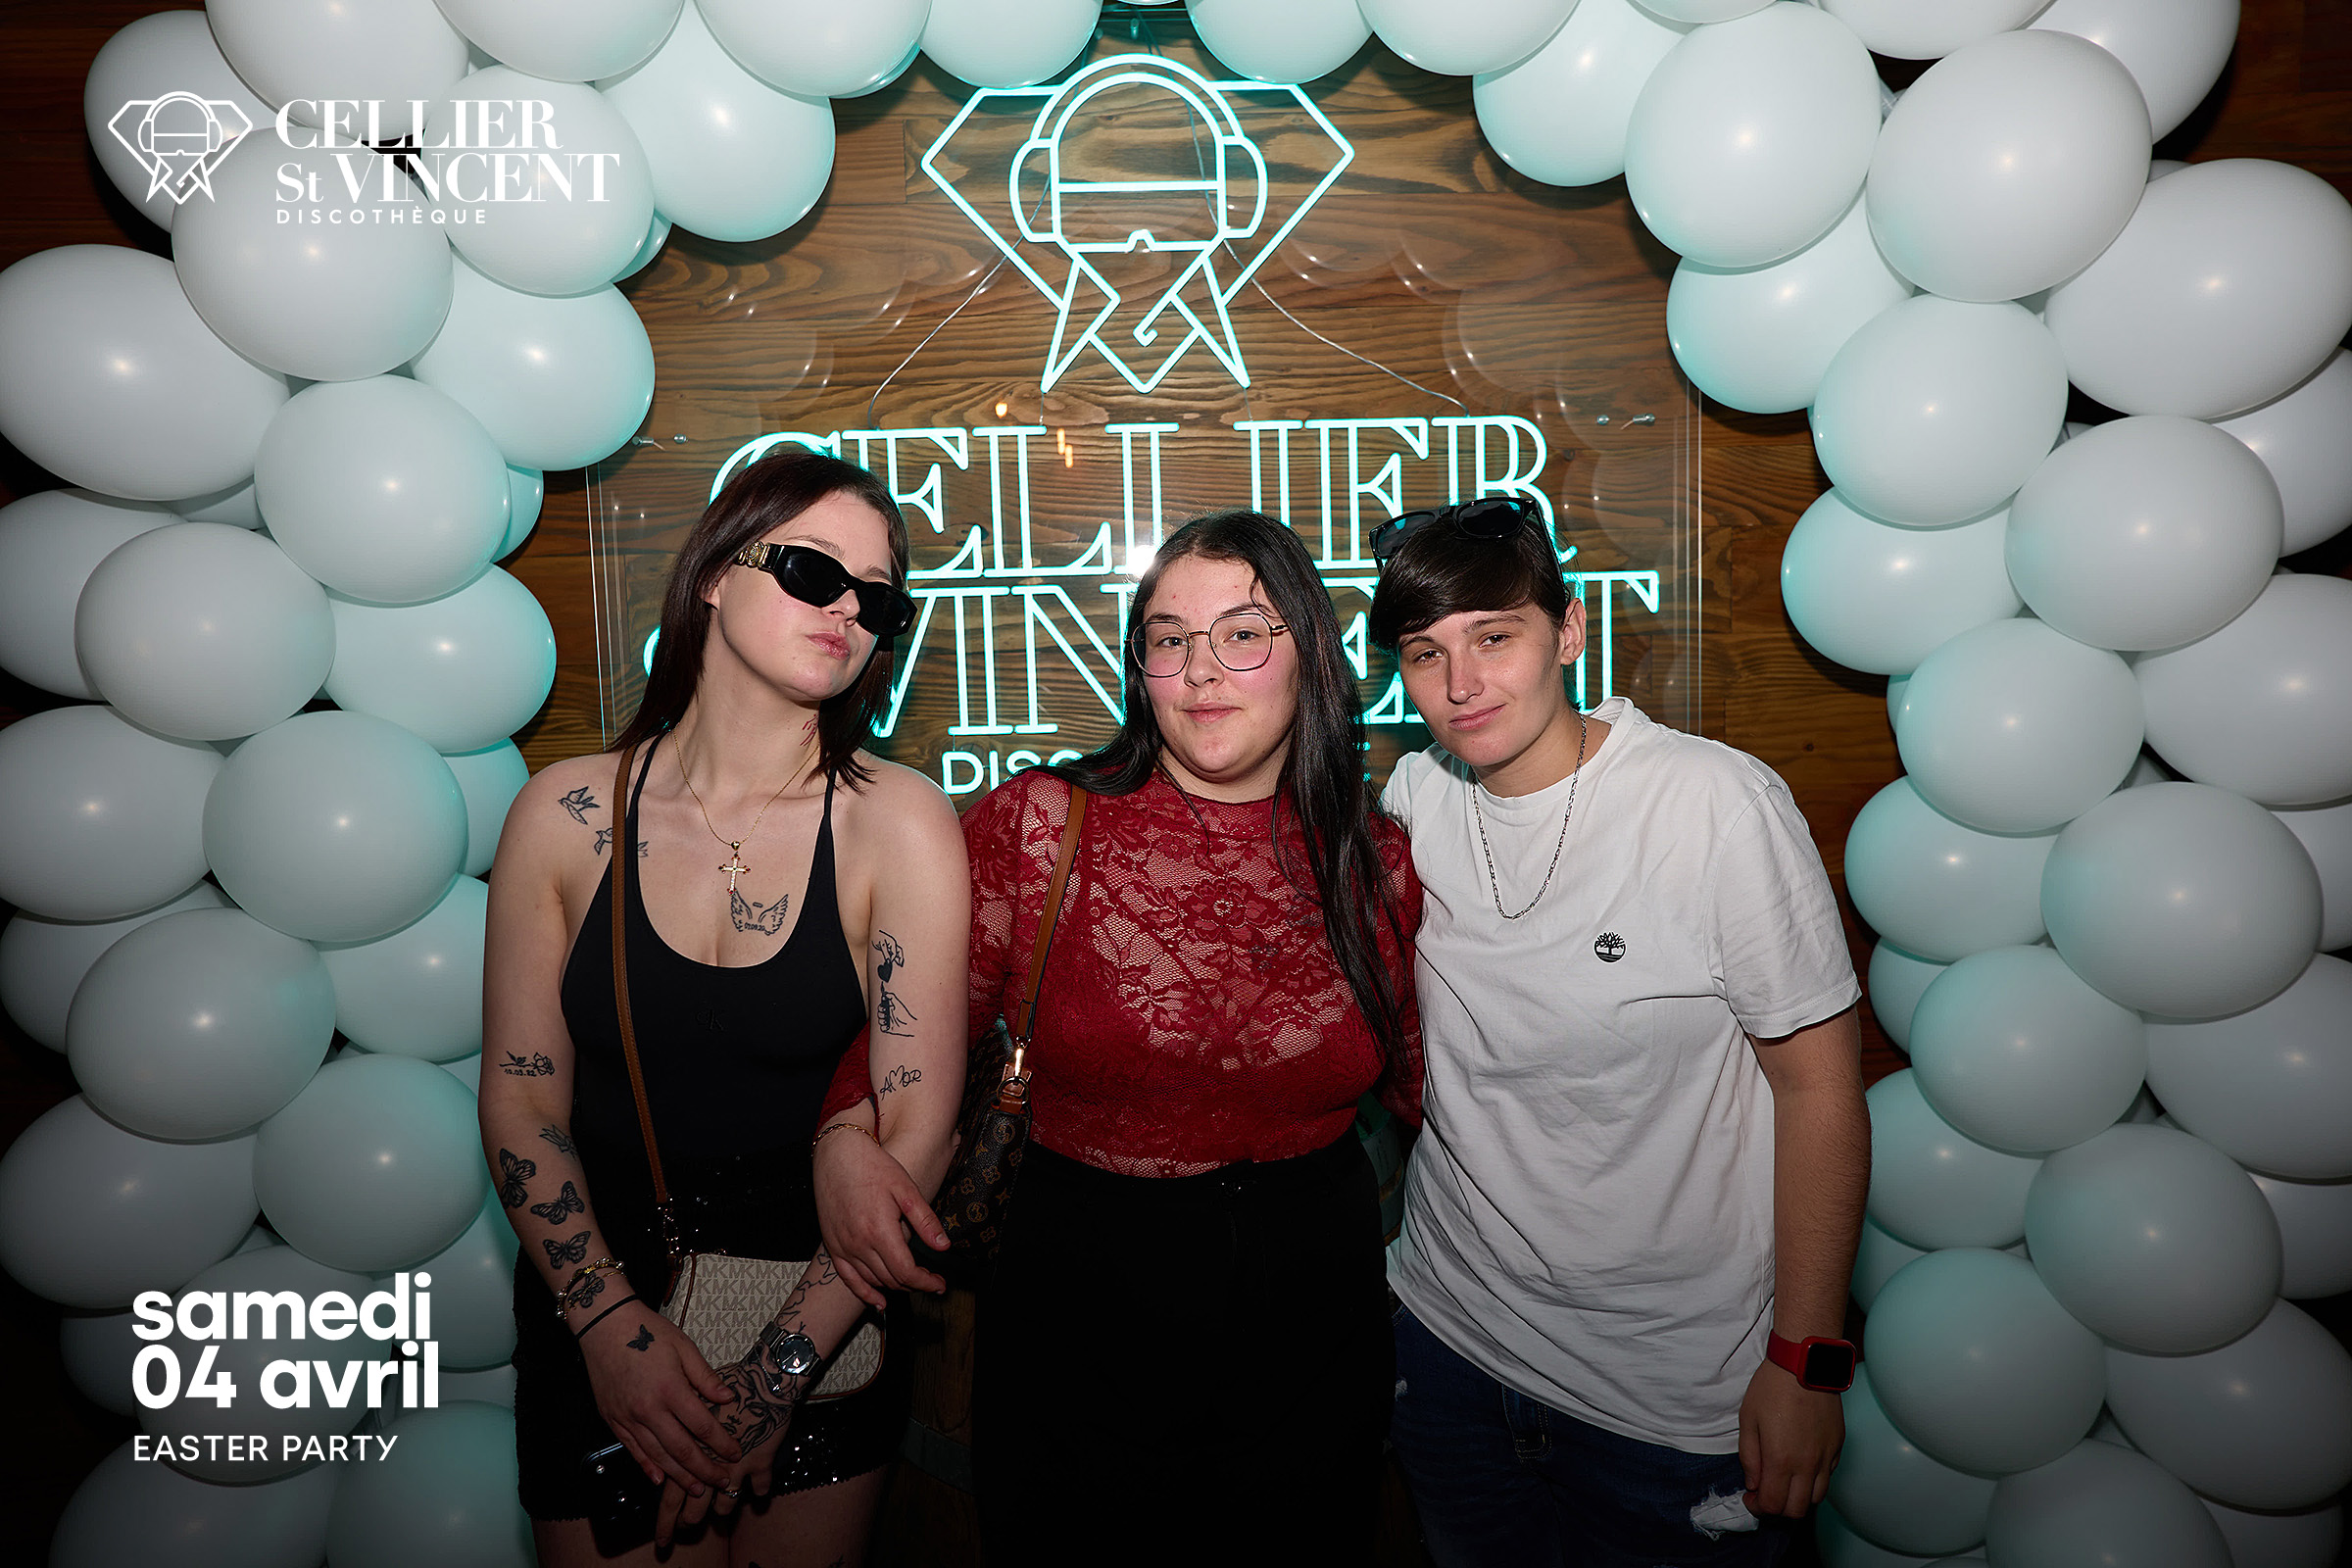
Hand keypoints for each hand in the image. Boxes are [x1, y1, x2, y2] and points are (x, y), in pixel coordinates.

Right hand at [575, 1300, 740, 1493]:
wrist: (605, 1326)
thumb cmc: (647, 1331)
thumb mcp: (684, 1347)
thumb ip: (706, 1377)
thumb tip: (728, 1399)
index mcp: (670, 1389)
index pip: (702, 1426)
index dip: (721, 1443)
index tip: (736, 1453)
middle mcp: (648, 1409)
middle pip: (681, 1449)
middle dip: (704, 1469)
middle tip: (721, 1481)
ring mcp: (628, 1417)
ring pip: (657, 1456)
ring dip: (679, 1475)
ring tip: (697, 1488)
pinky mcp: (613, 1420)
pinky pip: (633, 1450)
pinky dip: (647, 1467)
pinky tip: (660, 1480)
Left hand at [656, 1360, 798, 1546]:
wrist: (765, 1379)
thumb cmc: (725, 1382)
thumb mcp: (689, 1399)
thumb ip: (677, 1422)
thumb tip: (666, 1437)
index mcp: (689, 1453)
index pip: (671, 1497)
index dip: (666, 1522)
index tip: (662, 1540)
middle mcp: (711, 1467)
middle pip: (696, 1509)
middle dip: (689, 1523)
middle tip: (685, 1529)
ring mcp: (738, 1468)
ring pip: (726, 1505)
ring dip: (722, 1509)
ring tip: (720, 1510)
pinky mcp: (762, 1463)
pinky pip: (761, 1488)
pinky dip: (760, 1491)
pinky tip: (758, 1491)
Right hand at [814, 1125, 949, 1305]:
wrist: (837, 1154)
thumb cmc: (873, 1166)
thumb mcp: (906, 1189)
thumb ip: (925, 1221)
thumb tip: (943, 1246)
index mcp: (879, 1231)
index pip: (906, 1272)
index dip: (926, 1282)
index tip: (940, 1284)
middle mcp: (859, 1243)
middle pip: (891, 1279)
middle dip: (915, 1284)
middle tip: (932, 1281)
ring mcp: (843, 1247)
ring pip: (873, 1280)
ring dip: (895, 1287)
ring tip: (912, 1283)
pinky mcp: (833, 1245)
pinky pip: (848, 1278)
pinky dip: (864, 1293)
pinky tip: (878, 1301)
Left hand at [1736, 1359, 1844, 1517]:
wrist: (1805, 1364)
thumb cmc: (1771, 1388)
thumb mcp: (1748, 1420)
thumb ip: (1749, 1457)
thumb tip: (1753, 1483)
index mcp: (1781, 1459)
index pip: (1772, 1505)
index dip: (1758, 1508)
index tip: (1750, 1497)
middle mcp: (1807, 1464)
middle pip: (1796, 1510)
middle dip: (1777, 1508)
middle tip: (1765, 1494)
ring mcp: (1826, 1457)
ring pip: (1816, 1498)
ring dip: (1798, 1497)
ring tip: (1784, 1482)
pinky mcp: (1838, 1446)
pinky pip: (1828, 1476)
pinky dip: (1814, 1480)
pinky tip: (1801, 1465)